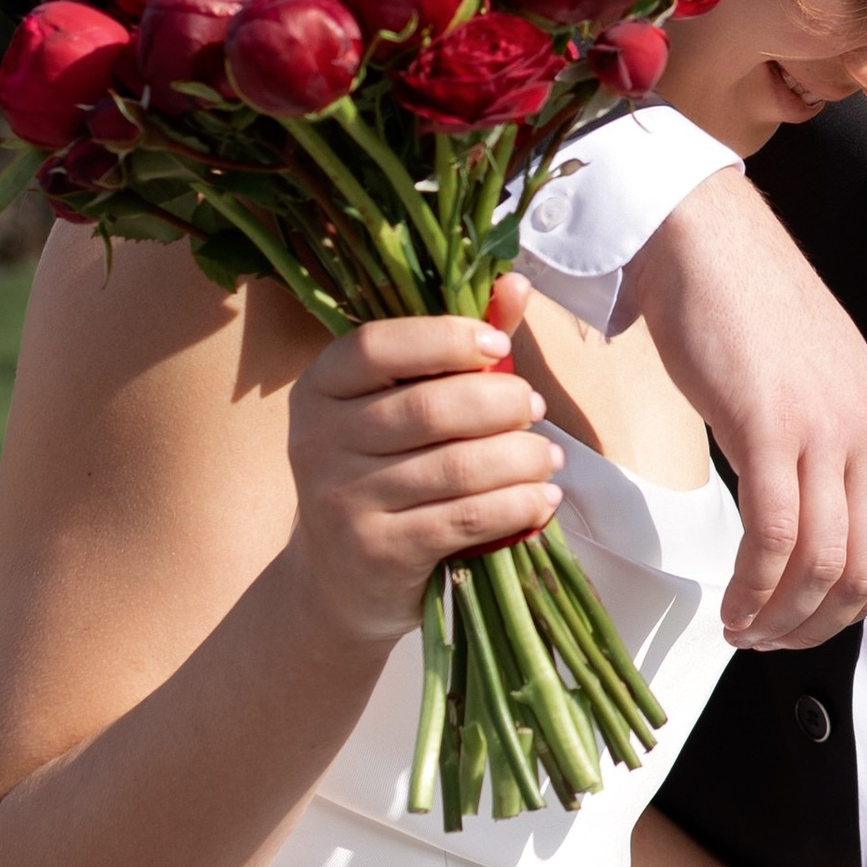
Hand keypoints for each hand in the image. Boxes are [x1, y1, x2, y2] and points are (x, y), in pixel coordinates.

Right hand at [282, 282, 557, 646]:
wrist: (337, 583)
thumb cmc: (384, 473)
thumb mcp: (401, 405)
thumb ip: (457, 346)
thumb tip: (516, 283)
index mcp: (319, 388)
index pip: (376, 346)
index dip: (445, 338)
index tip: (498, 346)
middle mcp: (318, 441)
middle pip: (429, 408)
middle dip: (501, 403)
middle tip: (535, 409)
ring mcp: (342, 500)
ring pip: (457, 466)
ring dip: (522, 458)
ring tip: (548, 457)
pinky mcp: (376, 552)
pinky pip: (467, 517)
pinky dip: (518, 504)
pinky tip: (541, 497)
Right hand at [625, 171, 866, 648]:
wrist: (703, 236)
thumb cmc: (742, 301)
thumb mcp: (811, 382)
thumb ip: (824, 443)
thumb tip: (808, 512)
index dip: (858, 603)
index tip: (814, 621)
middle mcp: (866, 430)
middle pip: (866, 566)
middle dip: (819, 624)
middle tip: (773, 641)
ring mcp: (823, 429)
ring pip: (822, 563)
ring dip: (781, 617)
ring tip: (745, 631)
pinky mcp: (770, 427)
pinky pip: (774, 536)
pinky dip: (754, 588)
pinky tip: (732, 603)